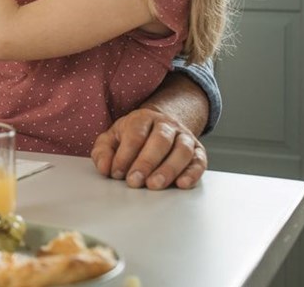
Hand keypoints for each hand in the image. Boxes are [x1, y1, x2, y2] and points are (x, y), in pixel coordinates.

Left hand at [90, 107, 207, 189]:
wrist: (159, 127)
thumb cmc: (132, 137)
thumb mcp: (112, 138)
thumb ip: (103, 151)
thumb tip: (105, 168)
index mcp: (143, 118)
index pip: (136, 134)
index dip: (125, 155)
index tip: (117, 173)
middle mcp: (167, 125)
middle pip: (160, 141)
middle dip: (146, 163)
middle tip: (135, 181)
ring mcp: (185, 137)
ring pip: (182, 150)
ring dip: (169, 169)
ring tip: (155, 185)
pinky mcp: (198, 151)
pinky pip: (199, 161)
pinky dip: (192, 173)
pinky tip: (181, 184)